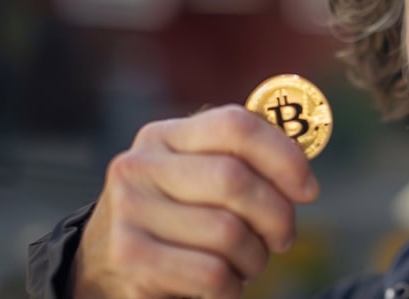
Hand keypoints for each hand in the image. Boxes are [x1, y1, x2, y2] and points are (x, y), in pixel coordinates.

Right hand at [72, 105, 319, 297]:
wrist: (100, 266)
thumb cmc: (175, 218)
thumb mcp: (197, 177)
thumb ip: (243, 161)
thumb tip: (303, 176)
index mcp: (164, 136)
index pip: (235, 125)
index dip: (284, 156)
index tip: (308, 189)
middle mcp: (140, 167)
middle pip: (234, 179)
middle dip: (276, 215)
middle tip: (282, 237)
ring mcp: (129, 213)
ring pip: (228, 232)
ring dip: (255, 257)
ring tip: (247, 262)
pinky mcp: (131, 260)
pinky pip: (211, 273)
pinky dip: (232, 286)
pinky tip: (225, 284)